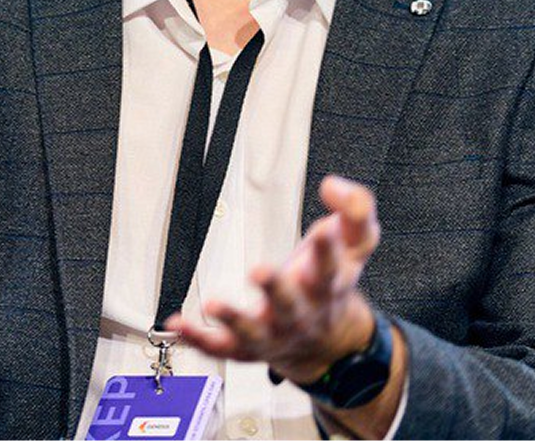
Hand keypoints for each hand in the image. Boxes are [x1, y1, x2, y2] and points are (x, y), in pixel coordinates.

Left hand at [164, 173, 381, 382]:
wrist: (328, 341)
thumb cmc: (333, 279)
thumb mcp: (356, 241)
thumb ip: (355, 207)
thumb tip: (332, 187)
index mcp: (327, 285)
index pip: (331, 268)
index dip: (328, 249)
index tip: (324, 229)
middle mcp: (300, 313)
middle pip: (289, 304)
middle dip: (275, 288)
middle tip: (259, 270)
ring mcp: (273, 333)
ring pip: (253, 332)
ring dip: (233, 320)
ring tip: (213, 305)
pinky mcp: (248, 347)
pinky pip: (221, 347)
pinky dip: (198, 338)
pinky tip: (178, 323)